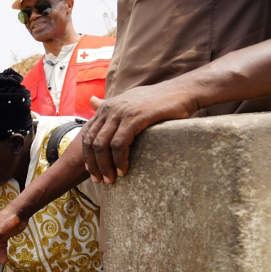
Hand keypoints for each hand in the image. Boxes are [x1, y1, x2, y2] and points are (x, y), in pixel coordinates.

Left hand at [82, 84, 196, 183]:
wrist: (184, 91)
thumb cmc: (160, 101)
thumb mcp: (130, 101)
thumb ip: (111, 107)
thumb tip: (92, 101)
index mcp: (107, 106)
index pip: (87, 134)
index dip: (86, 155)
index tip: (90, 170)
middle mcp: (110, 108)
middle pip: (91, 142)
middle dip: (93, 164)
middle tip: (99, 180)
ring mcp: (121, 112)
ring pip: (102, 145)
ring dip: (104, 165)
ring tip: (111, 179)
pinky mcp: (134, 117)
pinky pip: (119, 144)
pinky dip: (119, 160)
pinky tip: (123, 170)